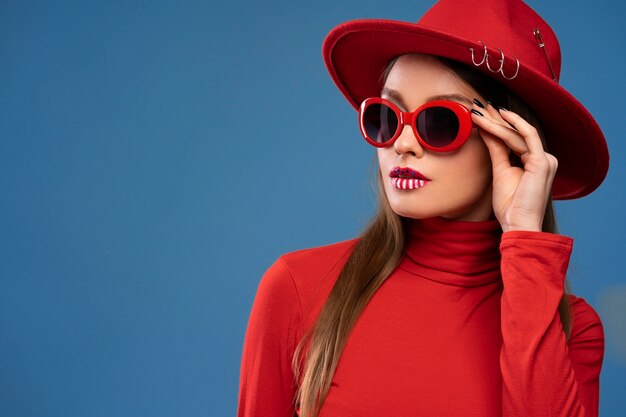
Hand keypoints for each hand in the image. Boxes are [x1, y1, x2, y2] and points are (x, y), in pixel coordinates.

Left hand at [470, 100, 557, 232]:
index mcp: (537, 162)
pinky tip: (498, 116)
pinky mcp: (543, 162)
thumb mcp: (500, 171)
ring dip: (496, 121)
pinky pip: (526, 137)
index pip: (515, 138)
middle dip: (496, 118)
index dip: (498, 124)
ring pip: (518, 133)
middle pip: (516, 133)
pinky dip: (511, 125)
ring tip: (478, 112)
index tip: (480, 113)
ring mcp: (546, 159)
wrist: (517, 224)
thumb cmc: (510, 205)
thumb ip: (497, 150)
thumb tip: (486, 131)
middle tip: (477, 106)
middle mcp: (545, 158)